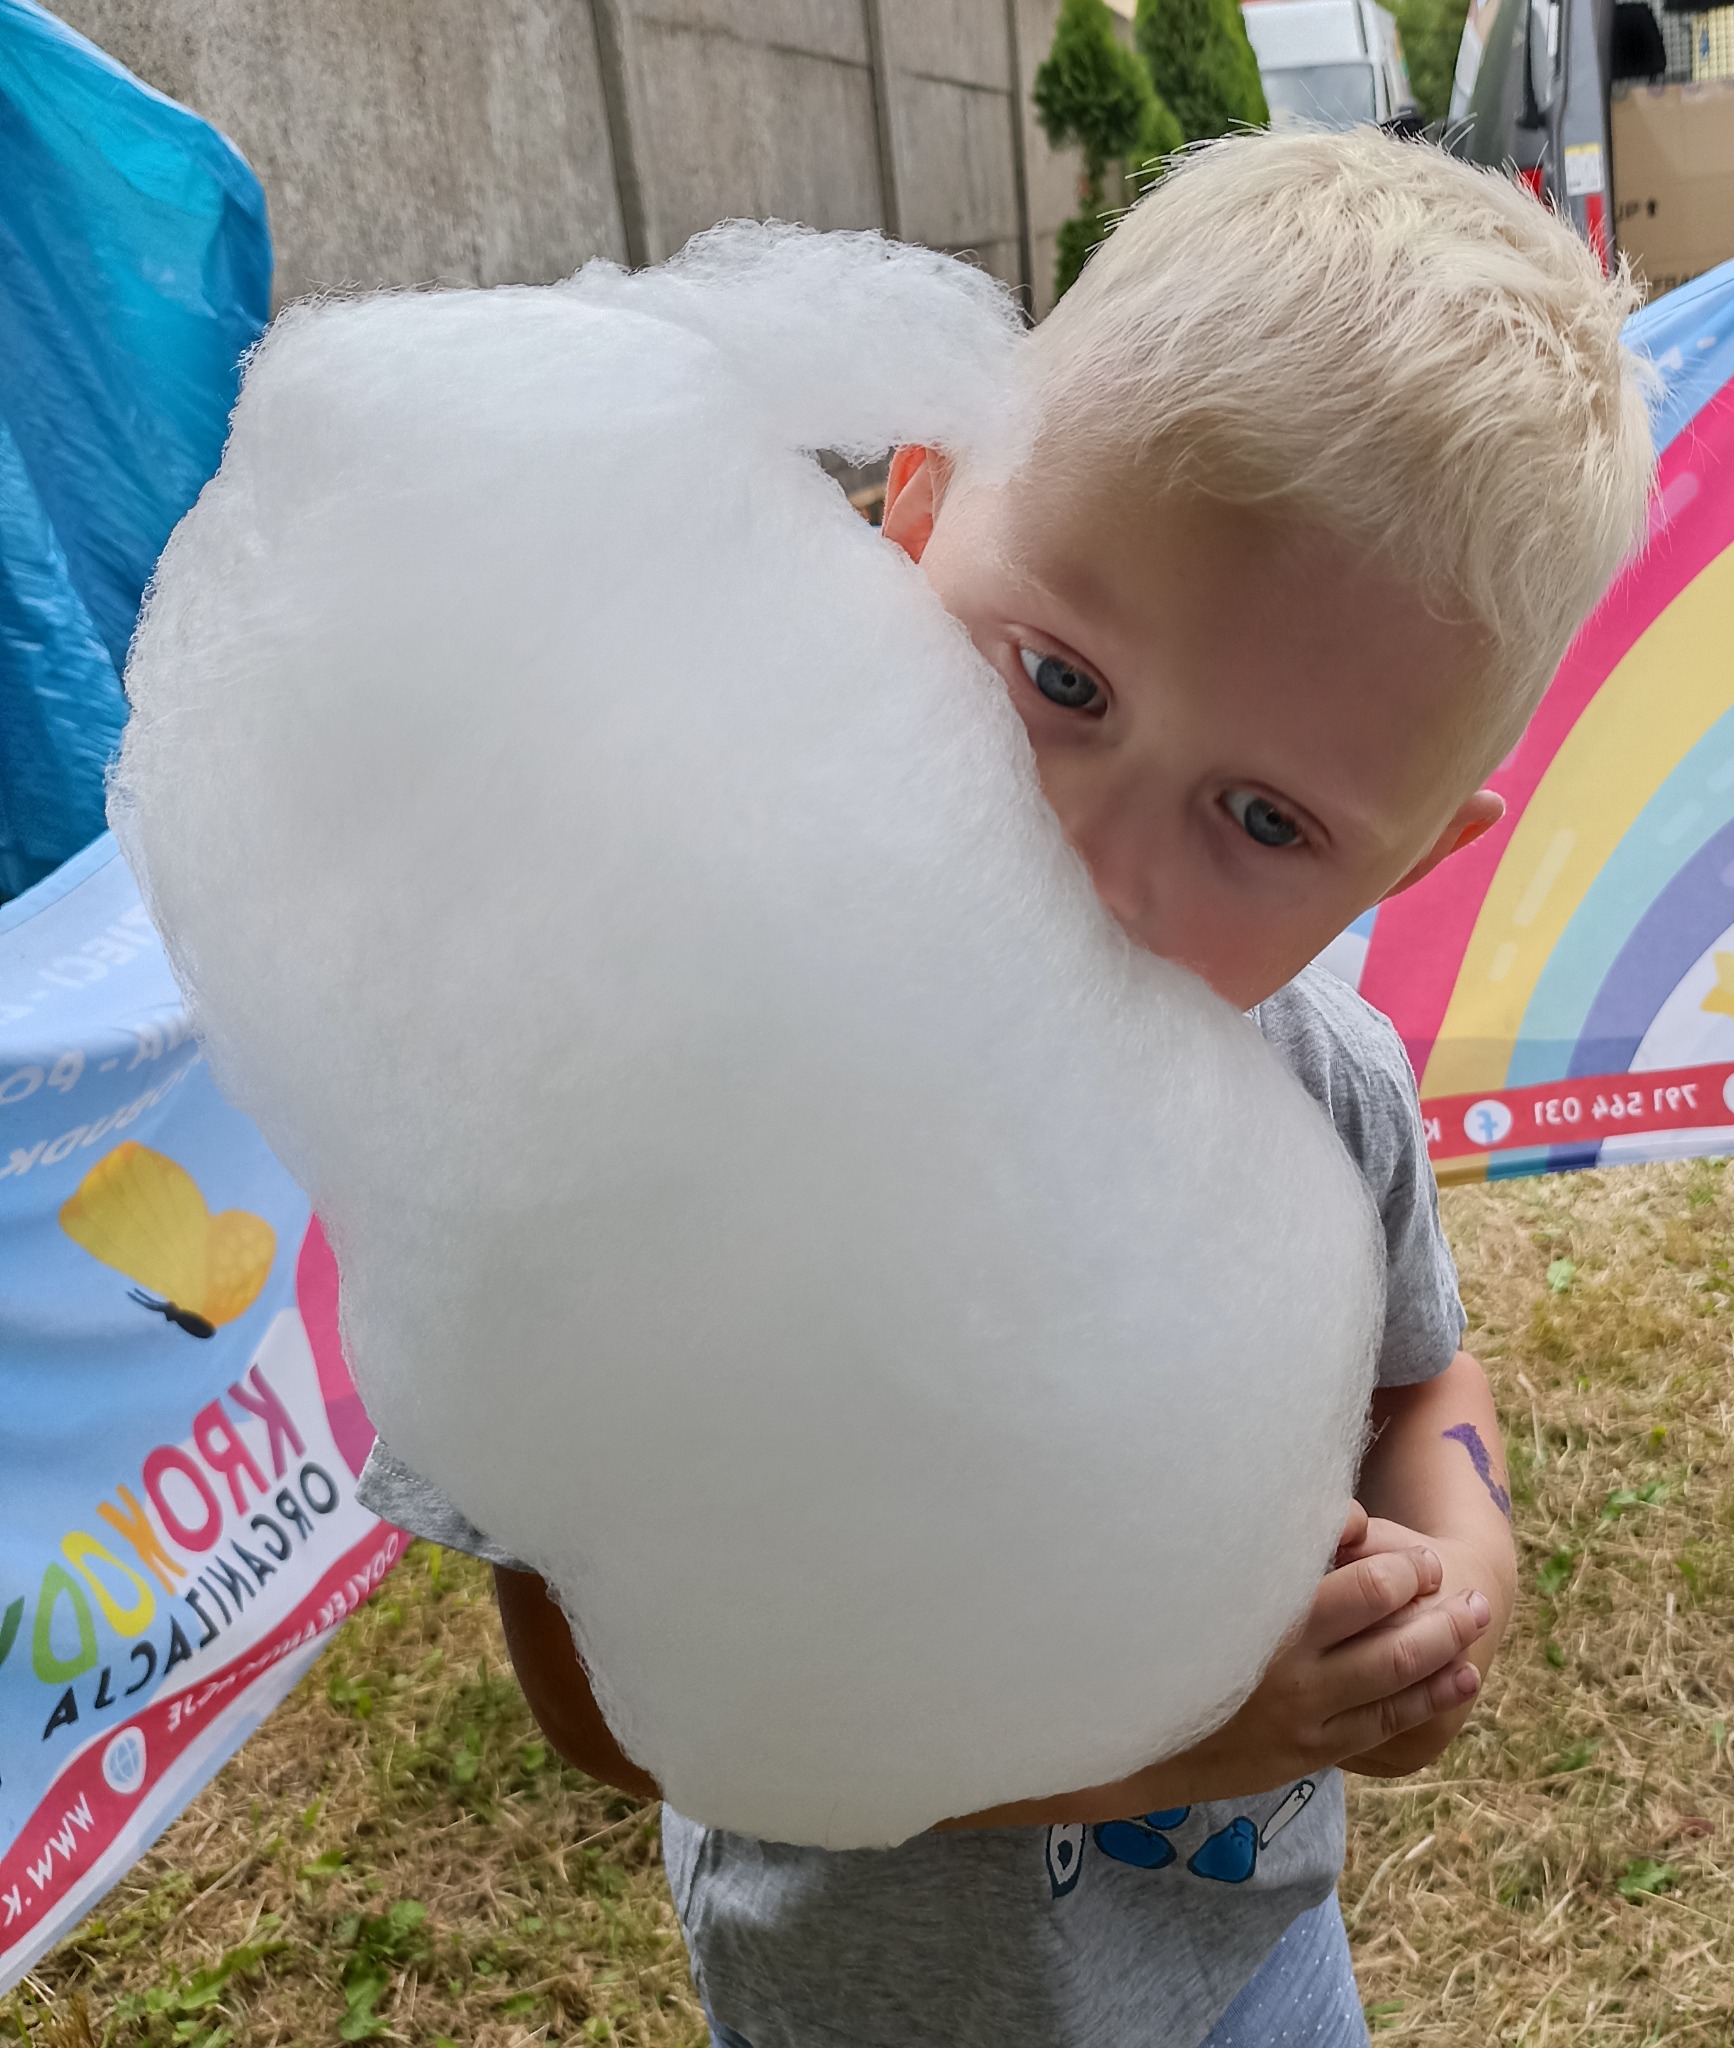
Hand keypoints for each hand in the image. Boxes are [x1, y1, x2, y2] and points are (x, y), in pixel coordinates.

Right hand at [941, 1506, 1490, 1827]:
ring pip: (1398, 1673)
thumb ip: (1259, 1552)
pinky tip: (1465, 1676)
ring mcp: (1304, 1715)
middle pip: (1384, 1618)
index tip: (1407, 1544)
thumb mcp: (1199, 1590)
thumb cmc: (1165, 1645)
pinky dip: (1433, 1697)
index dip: (1389, 1556)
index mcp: (1260, 1617)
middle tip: (1443, 1569)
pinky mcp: (1313, 1751)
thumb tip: (1324, 1508)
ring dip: (1445, 1641)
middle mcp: (1286, 1666)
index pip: (1350, 1576)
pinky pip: (1390, 1723)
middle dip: (1426, 1592)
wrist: (1132, 1747)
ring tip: (1477, 1613)